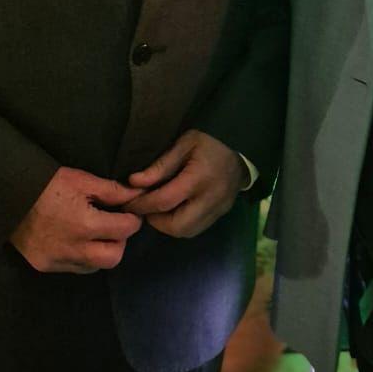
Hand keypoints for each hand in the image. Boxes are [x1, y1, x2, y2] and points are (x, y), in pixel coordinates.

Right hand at [9, 166, 141, 273]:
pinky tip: (77, 241)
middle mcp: (73, 249)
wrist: (6, 196)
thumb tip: (137, 195)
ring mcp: (57, 261)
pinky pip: (74, 268)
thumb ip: (112, 190)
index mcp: (84, 224)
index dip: (132, 219)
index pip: (125, 229)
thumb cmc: (45, 183)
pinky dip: (82, 257)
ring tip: (94, 232)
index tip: (129, 212)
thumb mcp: (80, 180)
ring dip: (101, 251)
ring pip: (94, 266)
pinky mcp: (44, 266)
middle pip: (114, 257)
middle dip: (120, 241)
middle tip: (113, 224)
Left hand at [124, 130, 245, 237]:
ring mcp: (219, 208)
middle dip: (156, 222)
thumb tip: (134, 182)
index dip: (143, 205)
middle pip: (177, 226)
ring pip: (188, 231)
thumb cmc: (210, 140)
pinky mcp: (222, 212)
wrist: (242, 144)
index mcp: (199, 178)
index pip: (165, 201)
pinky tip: (175, 210)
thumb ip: (159, 166)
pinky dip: (182, 224)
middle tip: (145, 208)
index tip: (129, 203)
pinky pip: (198, 228)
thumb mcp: (183, 144)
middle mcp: (210, 198)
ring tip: (158, 210)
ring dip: (168, 225)